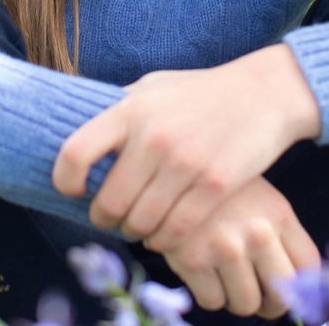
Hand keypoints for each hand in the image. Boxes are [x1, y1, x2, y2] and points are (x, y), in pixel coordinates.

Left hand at [52, 44, 320, 244]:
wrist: (262, 93)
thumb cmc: (201, 91)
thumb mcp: (154, 86)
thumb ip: (121, 108)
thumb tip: (82, 128)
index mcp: (131, 109)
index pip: (75, 152)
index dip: (66, 180)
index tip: (76, 188)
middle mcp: (153, 137)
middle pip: (109, 202)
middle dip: (105, 218)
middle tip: (111, 217)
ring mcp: (184, 163)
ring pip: (140, 223)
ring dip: (134, 232)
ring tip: (138, 225)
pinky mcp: (214, 186)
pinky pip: (174, 233)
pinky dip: (163, 241)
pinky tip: (163, 233)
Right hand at [158, 175, 320, 318]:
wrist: (172, 165)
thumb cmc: (222, 189)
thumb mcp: (260, 198)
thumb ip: (280, 235)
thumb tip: (295, 287)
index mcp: (279, 214)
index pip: (308, 269)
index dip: (297, 286)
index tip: (283, 286)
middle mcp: (257, 232)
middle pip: (280, 296)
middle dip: (268, 301)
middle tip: (254, 290)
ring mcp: (225, 246)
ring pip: (245, 304)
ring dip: (234, 296)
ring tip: (223, 272)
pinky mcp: (192, 258)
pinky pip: (212, 301)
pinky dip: (207, 291)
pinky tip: (201, 266)